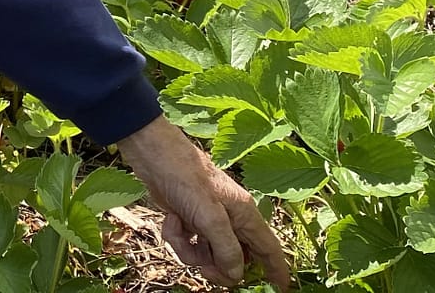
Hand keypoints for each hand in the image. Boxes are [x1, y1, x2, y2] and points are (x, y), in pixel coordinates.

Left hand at [115, 116, 290, 291]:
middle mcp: (230, 218)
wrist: (152, 155)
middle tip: (204, 269)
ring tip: (178, 233)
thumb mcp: (210, 216)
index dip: (277, 270)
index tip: (282, 289)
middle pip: (236, 259)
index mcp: (244, 214)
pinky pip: (189, 243)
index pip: (269, 248)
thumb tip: (235, 274)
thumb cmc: (185, 178)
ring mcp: (208, 219)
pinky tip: (170, 221)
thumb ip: (226, 248)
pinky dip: (177, 238)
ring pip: (208, 254)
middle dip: (218, 268)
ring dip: (191, 252)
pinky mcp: (188, 218)